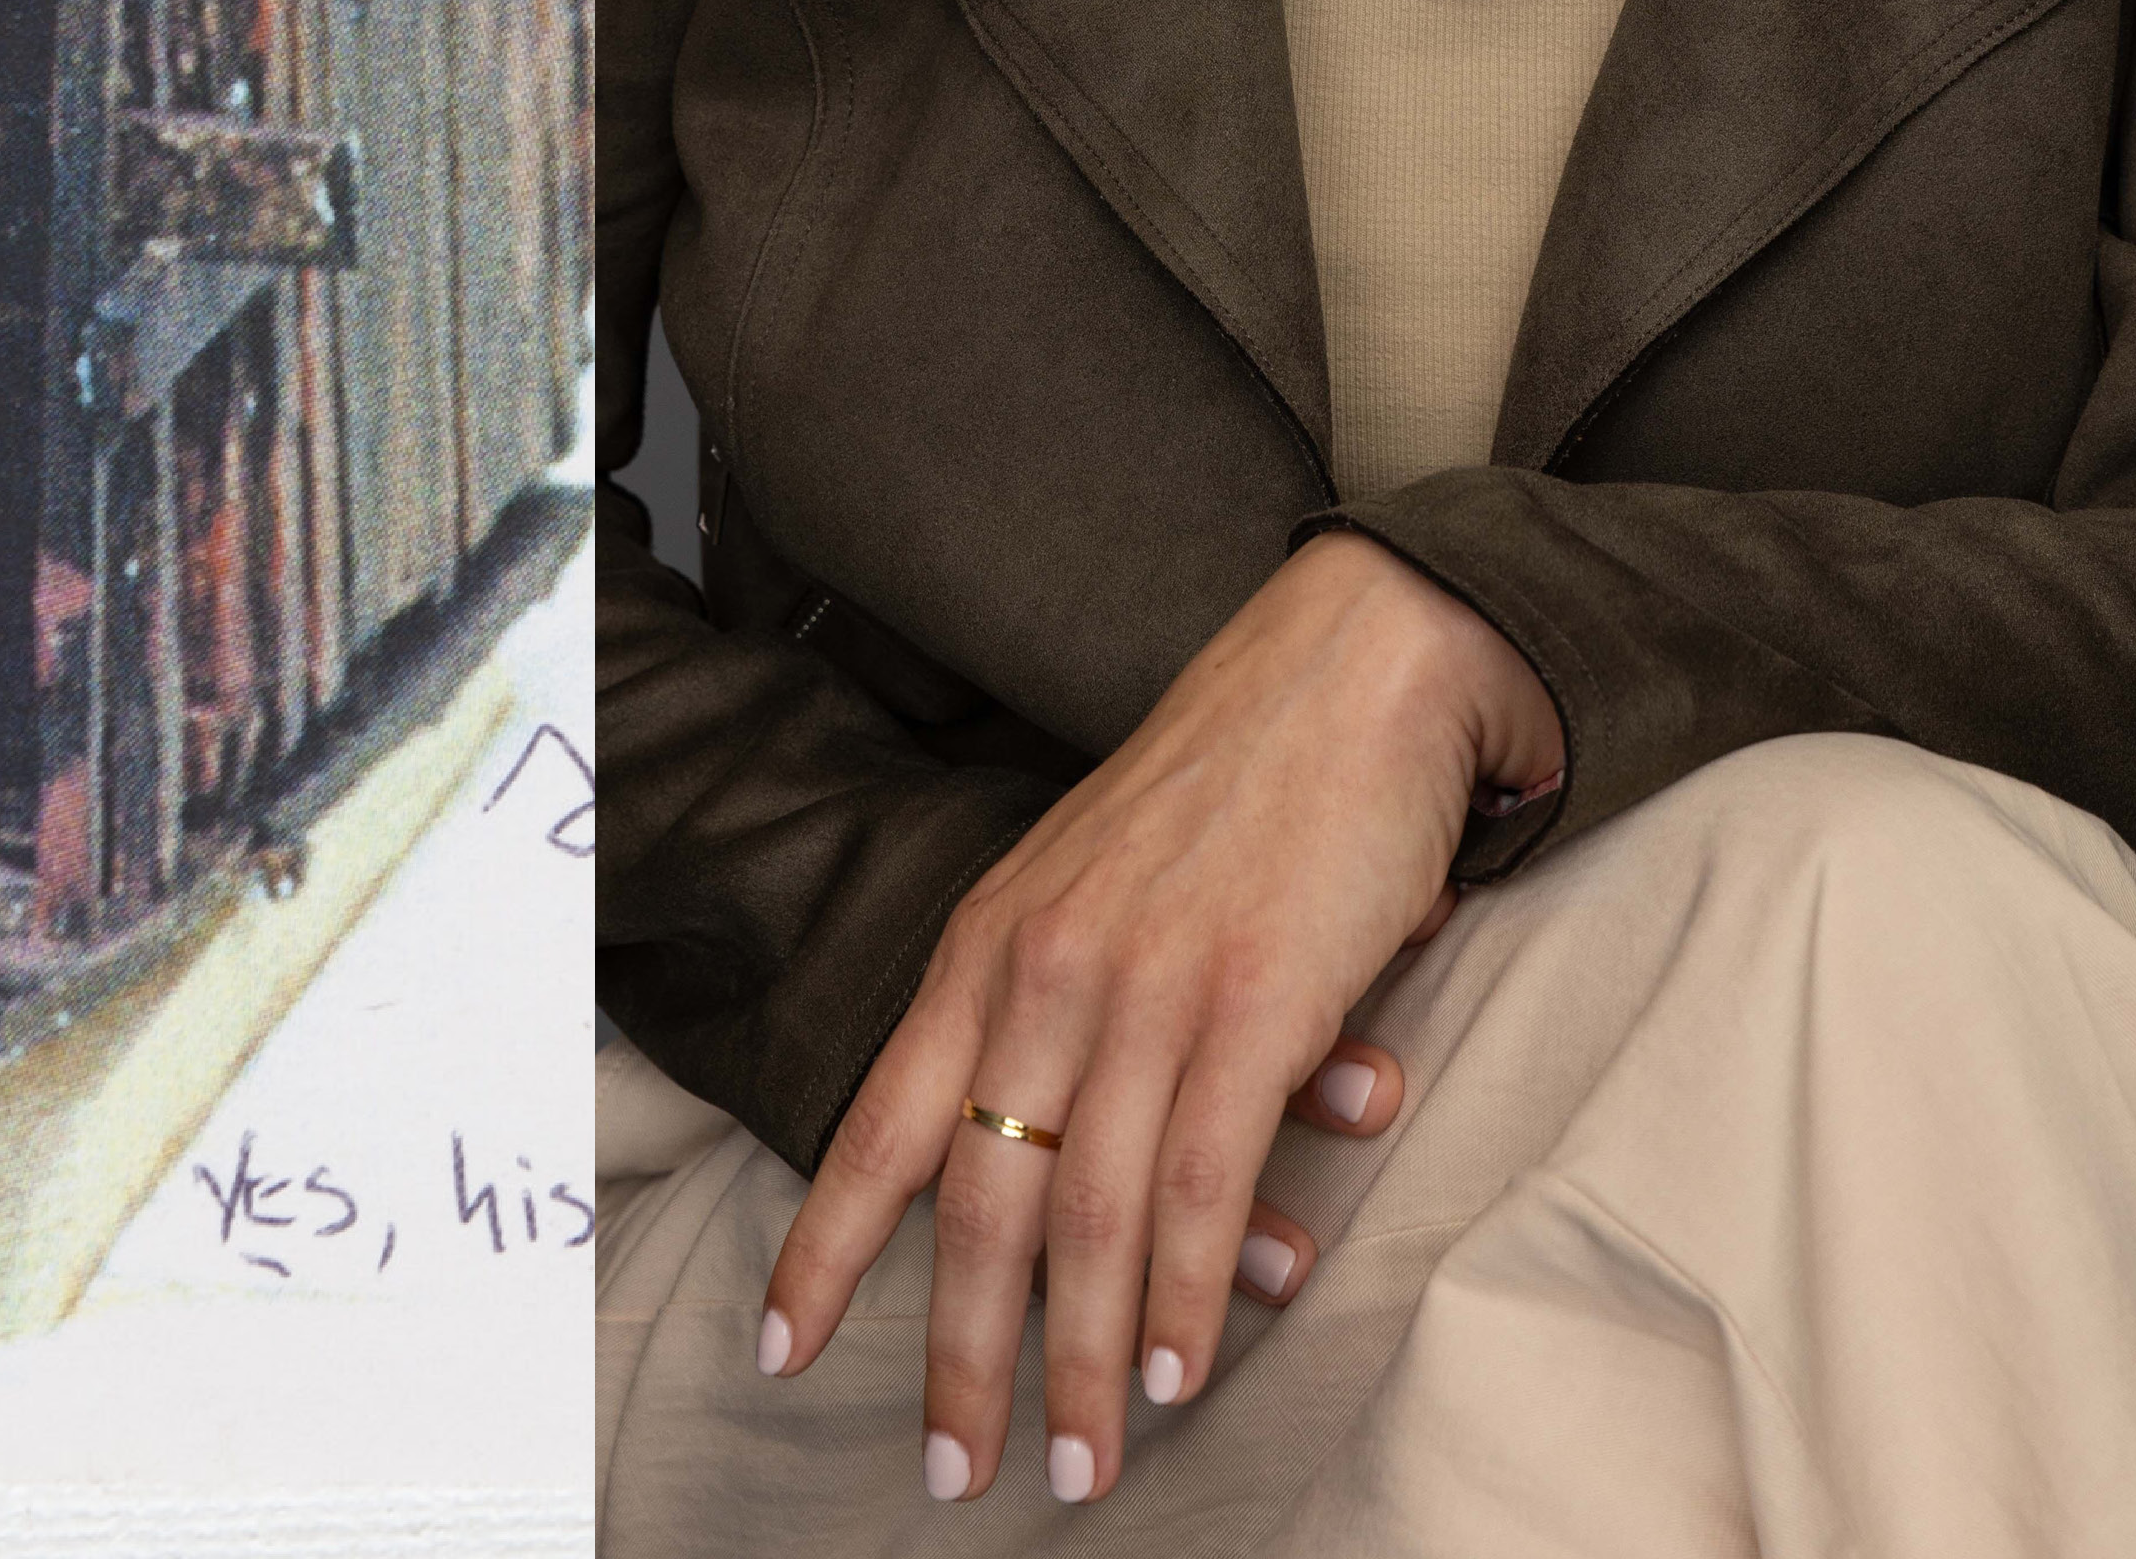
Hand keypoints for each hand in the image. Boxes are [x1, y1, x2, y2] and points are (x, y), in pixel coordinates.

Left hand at [760, 531, 1570, 1503]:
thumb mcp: (1092, 882)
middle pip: (976, 1205)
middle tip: (958, 1474)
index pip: (879, 1122)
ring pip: (1088, 1221)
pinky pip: (1201, 1185)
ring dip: (1085, 1364)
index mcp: (988, 944)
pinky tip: (1181, 1370)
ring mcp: (1146, 991)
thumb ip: (1068, 1009)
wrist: (1357, 663)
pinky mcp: (1256, 1004)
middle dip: (960, 1358)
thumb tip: (1085, 1160)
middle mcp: (1044, 973)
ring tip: (1085, 1465)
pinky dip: (1187, 1296)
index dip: (825, 1250)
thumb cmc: (1236, 782)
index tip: (778, 1351)